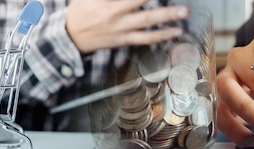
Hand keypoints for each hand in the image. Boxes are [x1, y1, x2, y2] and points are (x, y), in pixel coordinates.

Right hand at [66, 0, 188, 52]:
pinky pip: (145, 39)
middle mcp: (115, 14)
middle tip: (182, 6)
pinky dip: (161, 36)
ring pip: (147, 24)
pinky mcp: (123, 39)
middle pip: (142, 4)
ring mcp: (121, 28)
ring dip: (167, 19)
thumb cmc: (80, 10)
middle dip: (161, 4)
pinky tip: (175, 32)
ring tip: (183, 15)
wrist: (70, 36)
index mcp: (106, 2)